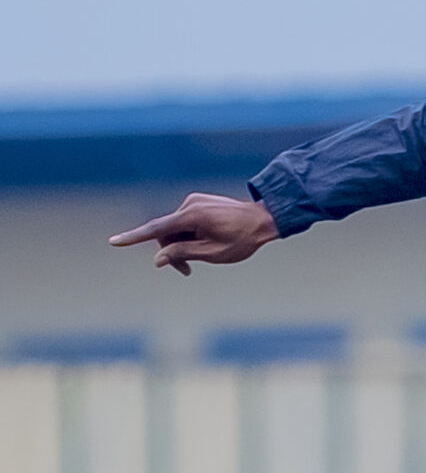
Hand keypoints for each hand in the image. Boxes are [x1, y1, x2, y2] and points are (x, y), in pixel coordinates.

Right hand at [108, 193, 279, 276]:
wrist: (265, 220)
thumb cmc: (243, 239)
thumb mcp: (213, 253)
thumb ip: (184, 254)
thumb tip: (158, 259)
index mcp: (192, 216)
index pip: (157, 229)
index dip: (134, 238)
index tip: (114, 242)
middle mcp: (190, 204)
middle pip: (165, 233)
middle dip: (171, 252)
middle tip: (186, 271)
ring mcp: (194, 201)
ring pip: (174, 229)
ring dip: (181, 245)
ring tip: (199, 258)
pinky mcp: (199, 203)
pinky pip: (184, 223)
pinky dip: (188, 236)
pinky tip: (205, 243)